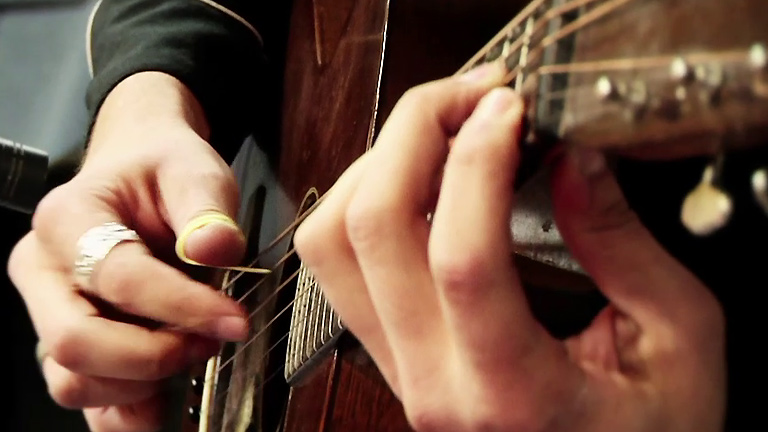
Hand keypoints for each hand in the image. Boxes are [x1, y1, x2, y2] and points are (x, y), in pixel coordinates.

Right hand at [8, 72, 247, 431]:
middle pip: (76, 343)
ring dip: (143, 382)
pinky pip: (86, 398)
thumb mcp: (194, 171)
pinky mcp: (71, 344)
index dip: (182, 307)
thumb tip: (216, 249)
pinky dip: (128, 409)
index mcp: (67, 220)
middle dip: (154, 355)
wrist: (141, 169)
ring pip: (74, 381)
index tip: (234, 319)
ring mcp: (49, 313)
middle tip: (210, 340)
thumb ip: (207, 210)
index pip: (119, 279)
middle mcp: (42, 272)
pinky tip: (168, 394)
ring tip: (192, 347)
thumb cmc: (162, 169)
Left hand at [294, 68, 726, 430]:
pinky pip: (340, 267)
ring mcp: (399, 371)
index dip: (478, 164)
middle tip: (471, 98)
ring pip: (333, 245)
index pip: (462, 257)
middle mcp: (434, 383)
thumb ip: (625, 247)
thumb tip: (574, 159)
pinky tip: (419, 180)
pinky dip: (364, 202)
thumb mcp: (678, 344)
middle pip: (371, 232)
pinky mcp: (391, 356)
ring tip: (441, 132)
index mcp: (512, 391)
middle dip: (414, 135)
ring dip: (377, 166)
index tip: (509, 111)